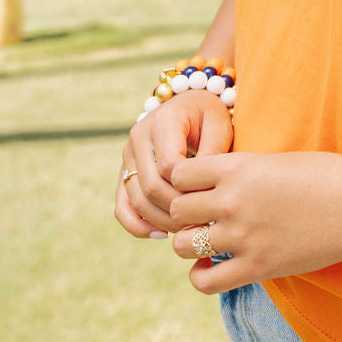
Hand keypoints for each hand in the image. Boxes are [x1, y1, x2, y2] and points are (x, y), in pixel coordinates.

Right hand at [114, 91, 233, 239]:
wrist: (191, 106)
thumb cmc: (210, 117)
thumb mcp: (219, 127)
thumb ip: (212, 154)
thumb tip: (203, 189)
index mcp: (163, 121)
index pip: (169, 165)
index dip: (189, 189)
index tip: (211, 201)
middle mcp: (138, 136)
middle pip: (151, 185)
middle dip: (177, 210)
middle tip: (202, 224)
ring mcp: (128, 155)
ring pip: (136, 199)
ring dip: (161, 220)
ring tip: (188, 231)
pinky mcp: (125, 172)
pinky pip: (122, 206)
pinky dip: (138, 225)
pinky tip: (160, 234)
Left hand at [166, 150, 341, 293]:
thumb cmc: (324, 175)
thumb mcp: (275, 160)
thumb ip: (238, 171)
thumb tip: (209, 182)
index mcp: (237, 167)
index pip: (178, 174)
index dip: (185, 181)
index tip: (197, 187)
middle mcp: (233, 201)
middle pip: (176, 211)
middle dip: (184, 214)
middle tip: (200, 216)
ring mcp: (243, 237)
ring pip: (183, 245)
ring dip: (191, 243)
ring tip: (207, 240)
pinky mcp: (257, 268)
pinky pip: (205, 281)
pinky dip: (201, 276)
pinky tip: (212, 267)